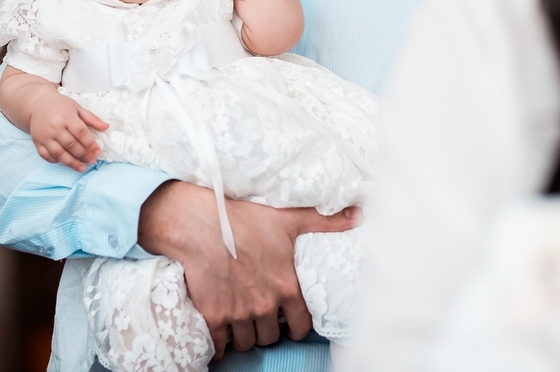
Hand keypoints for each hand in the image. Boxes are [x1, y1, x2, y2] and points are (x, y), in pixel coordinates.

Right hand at [27, 93, 108, 171]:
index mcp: (66, 117)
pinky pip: (46, 155)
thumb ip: (91, 119)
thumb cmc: (59, 105)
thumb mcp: (77, 108)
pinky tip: (65, 162)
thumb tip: (106, 127)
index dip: (91, 144)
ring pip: (59, 153)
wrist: (37, 103)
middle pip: (71, 145)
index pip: (81, 133)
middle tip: (92, 160)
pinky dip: (56, 161)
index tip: (98, 152)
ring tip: (81, 168)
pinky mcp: (37, 142)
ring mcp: (44, 136)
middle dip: (83, 155)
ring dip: (71, 162)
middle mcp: (55, 127)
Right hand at [138, 181, 357, 357]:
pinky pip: (220, 345)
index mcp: (286, 286)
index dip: (298, 326)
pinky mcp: (214, 316)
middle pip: (271, 337)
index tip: (292, 322)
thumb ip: (325, 221)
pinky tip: (221, 333)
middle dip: (269, 330)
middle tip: (264, 317)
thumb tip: (358, 214)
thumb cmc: (245, 219)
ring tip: (244, 322)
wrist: (200, 223)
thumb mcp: (289, 218)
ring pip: (247, 342)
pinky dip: (220, 343)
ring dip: (246, 335)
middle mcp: (265, 305)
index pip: (301, 325)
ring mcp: (238, 313)